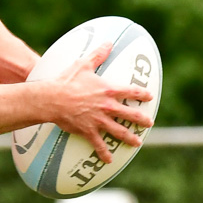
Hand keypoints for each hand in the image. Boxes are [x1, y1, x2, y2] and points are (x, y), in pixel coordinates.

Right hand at [43, 43, 155, 162]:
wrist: (52, 99)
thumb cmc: (67, 81)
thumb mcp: (83, 64)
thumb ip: (98, 54)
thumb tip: (109, 41)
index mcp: (108, 90)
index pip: (130, 92)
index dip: (141, 94)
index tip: (149, 97)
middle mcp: (107, 106)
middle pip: (130, 115)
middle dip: (141, 120)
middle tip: (149, 123)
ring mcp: (99, 120)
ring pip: (119, 131)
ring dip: (130, 138)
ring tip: (138, 143)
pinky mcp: (89, 131)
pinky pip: (98, 144)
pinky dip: (104, 153)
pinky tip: (109, 161)